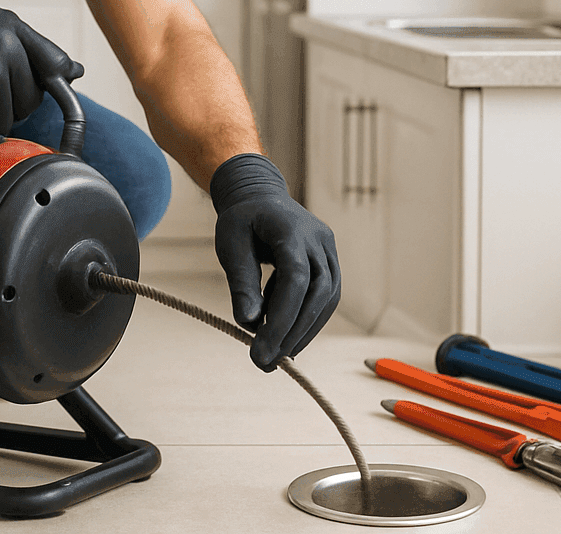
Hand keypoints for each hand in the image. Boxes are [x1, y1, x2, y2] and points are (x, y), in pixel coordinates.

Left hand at [211, 154, 339, 370]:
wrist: (260, 197)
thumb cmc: (241, 220)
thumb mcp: (230, 243)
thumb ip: (241, 280)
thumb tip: (247, 323)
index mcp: (292, 230)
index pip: (296, 279)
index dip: (282, 318)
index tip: (261, 351)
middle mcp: (319, 241)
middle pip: (318, 294)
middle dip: (294, 332)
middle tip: (267, 362)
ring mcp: (329, 252)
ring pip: (327, 300)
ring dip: (303, 332)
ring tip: (275, 356)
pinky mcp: (330, 264)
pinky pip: (324, 298)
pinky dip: (305, 320)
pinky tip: (283, 336)